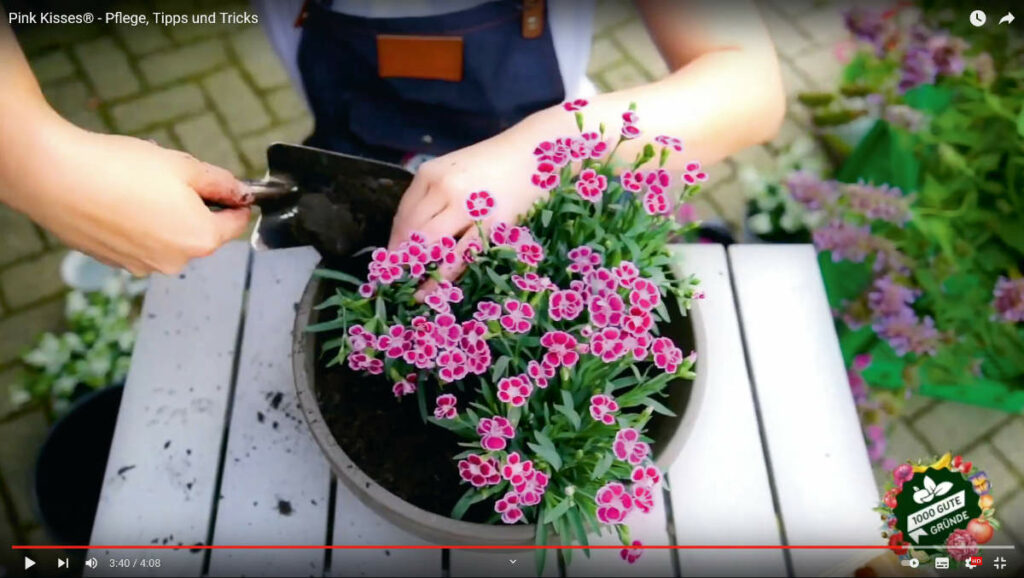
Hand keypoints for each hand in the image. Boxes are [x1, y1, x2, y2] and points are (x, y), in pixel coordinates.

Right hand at [8, 119, 250, 275]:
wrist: (56, 178)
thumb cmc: (120, 169)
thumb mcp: (184, 166)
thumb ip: (220, 183)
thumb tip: (240, 192)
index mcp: (200, 239)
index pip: (236, 224)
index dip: (236, 202)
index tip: (228, 188)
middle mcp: (175, 261)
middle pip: (202, 234)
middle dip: (196, 208)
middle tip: (172, 180)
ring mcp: (143, 266)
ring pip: (169, 239)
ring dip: (165, 218)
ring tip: (139, 188)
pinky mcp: (115, 263)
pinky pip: (140, 243)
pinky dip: (138, 226)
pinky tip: (119, 202)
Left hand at [388, 130, 545, 286]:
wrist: (536, 150)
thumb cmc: (495, 163)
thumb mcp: (455, 170)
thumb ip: (433, 196)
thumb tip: (412, 238)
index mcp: (431, 174)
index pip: (403, 216)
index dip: (394, 245)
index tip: (390, 265)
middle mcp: (444, 188)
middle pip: (412, 232)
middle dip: (402, 261)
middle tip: (398, 284)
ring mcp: (468, 206)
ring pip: (431, 245)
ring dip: (419, 272)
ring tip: (414, 293)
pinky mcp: (493, 223)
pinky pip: (461, 256)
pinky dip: (445, 276)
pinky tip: (437, 289)